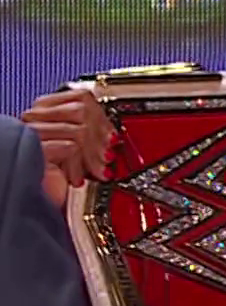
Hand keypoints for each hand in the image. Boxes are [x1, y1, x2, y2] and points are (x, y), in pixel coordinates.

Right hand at [21, 88, 111, 205]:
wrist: (32, 207)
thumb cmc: (51, 184)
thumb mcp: (76, 156)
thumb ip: (90, 137)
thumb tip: (114, 134)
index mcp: (43, 114)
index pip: (81, 98)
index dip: (103, 117)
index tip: (114, 136)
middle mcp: (34, 120)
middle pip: (82, 109)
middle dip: (102, 135)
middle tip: (109, 157)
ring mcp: (31, 133)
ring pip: (79, 129)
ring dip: (94, 155)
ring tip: (97, 172)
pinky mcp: (33, 150)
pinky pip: (70, 147)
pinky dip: (79, 166)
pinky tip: (76, 179)